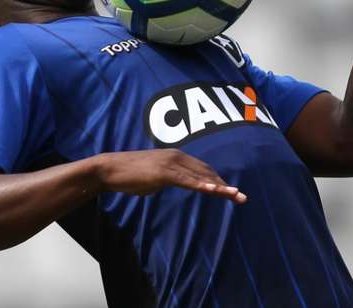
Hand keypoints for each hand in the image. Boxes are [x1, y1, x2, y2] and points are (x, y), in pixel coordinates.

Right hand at [94, 149, 246, 202]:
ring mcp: (171, 163)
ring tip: (236, 196)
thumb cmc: (129, 175)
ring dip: (220, 187)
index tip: (231, 191)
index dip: (218, 180)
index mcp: (176, 156)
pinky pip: (187, 181)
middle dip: (225, 185)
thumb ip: (168, 178)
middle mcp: (177, 156)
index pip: (203, 169)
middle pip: (207, 171)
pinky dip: (202, 186)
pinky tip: (214, 191)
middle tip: (242, 197)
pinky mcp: (163, 172)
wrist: (110, 169)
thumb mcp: (154, 177)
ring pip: (201, 176)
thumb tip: (176, 183)